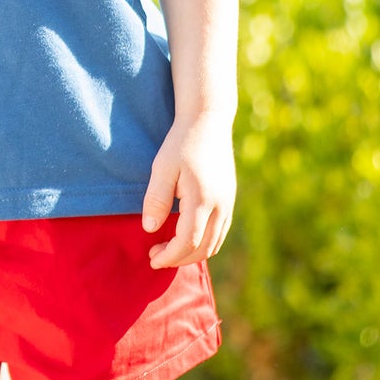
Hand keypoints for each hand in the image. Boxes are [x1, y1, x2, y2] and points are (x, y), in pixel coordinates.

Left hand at [141, 115, 236, 268]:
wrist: (208, 121)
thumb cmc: (181, 143)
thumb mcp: (162, 168)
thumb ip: (156, 199)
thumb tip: (150, 230)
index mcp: (202, 199)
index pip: (187, 242)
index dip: (169, 256)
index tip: (151, 258)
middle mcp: (220, 206)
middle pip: (203, 248)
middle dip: (178, 258)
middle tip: (156, 255)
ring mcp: (228, 203)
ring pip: (214, 243)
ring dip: (192, 253)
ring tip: (169, 250)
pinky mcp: (229, 199)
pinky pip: (220, 232)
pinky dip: (205, 243)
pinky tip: (187, 238)